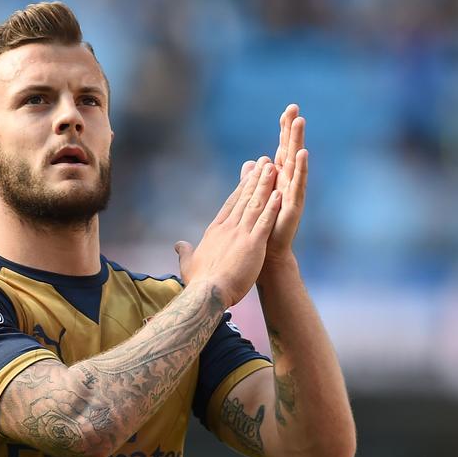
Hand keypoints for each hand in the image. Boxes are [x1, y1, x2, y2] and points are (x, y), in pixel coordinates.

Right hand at [175, 157, 281, 307]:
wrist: (207, 294)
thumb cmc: (198, 282)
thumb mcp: (188, 263)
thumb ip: (184, 251)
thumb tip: (178, 244)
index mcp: (215, 231)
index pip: (230, 205)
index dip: (240, 189)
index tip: (247, 177)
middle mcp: (227, 228)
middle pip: (244, 198)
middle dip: (255, 179)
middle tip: (263, 162)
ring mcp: (240, 234)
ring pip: (255, 204)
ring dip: (265, 185)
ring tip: (273, 168)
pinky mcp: (253, 244)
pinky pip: (264, 221)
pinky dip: (272, 206)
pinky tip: (280, 194)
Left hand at [243, 104, 307, 265]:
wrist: (267, 255)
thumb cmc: (262, 228)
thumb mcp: (255, 198)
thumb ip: (253, 179)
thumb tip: (250, 161)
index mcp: (277, 181)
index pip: (281, 150)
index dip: (284, 131)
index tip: (287, 109)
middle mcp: (287, 183)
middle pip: (290, 151)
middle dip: (292, 130)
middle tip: (295, 108)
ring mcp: (292, 193)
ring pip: (295, 163)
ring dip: (297, 142)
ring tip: (300, 122)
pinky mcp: (293, 205)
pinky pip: (297, 184)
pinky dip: (300, 168)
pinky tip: (302, 153)